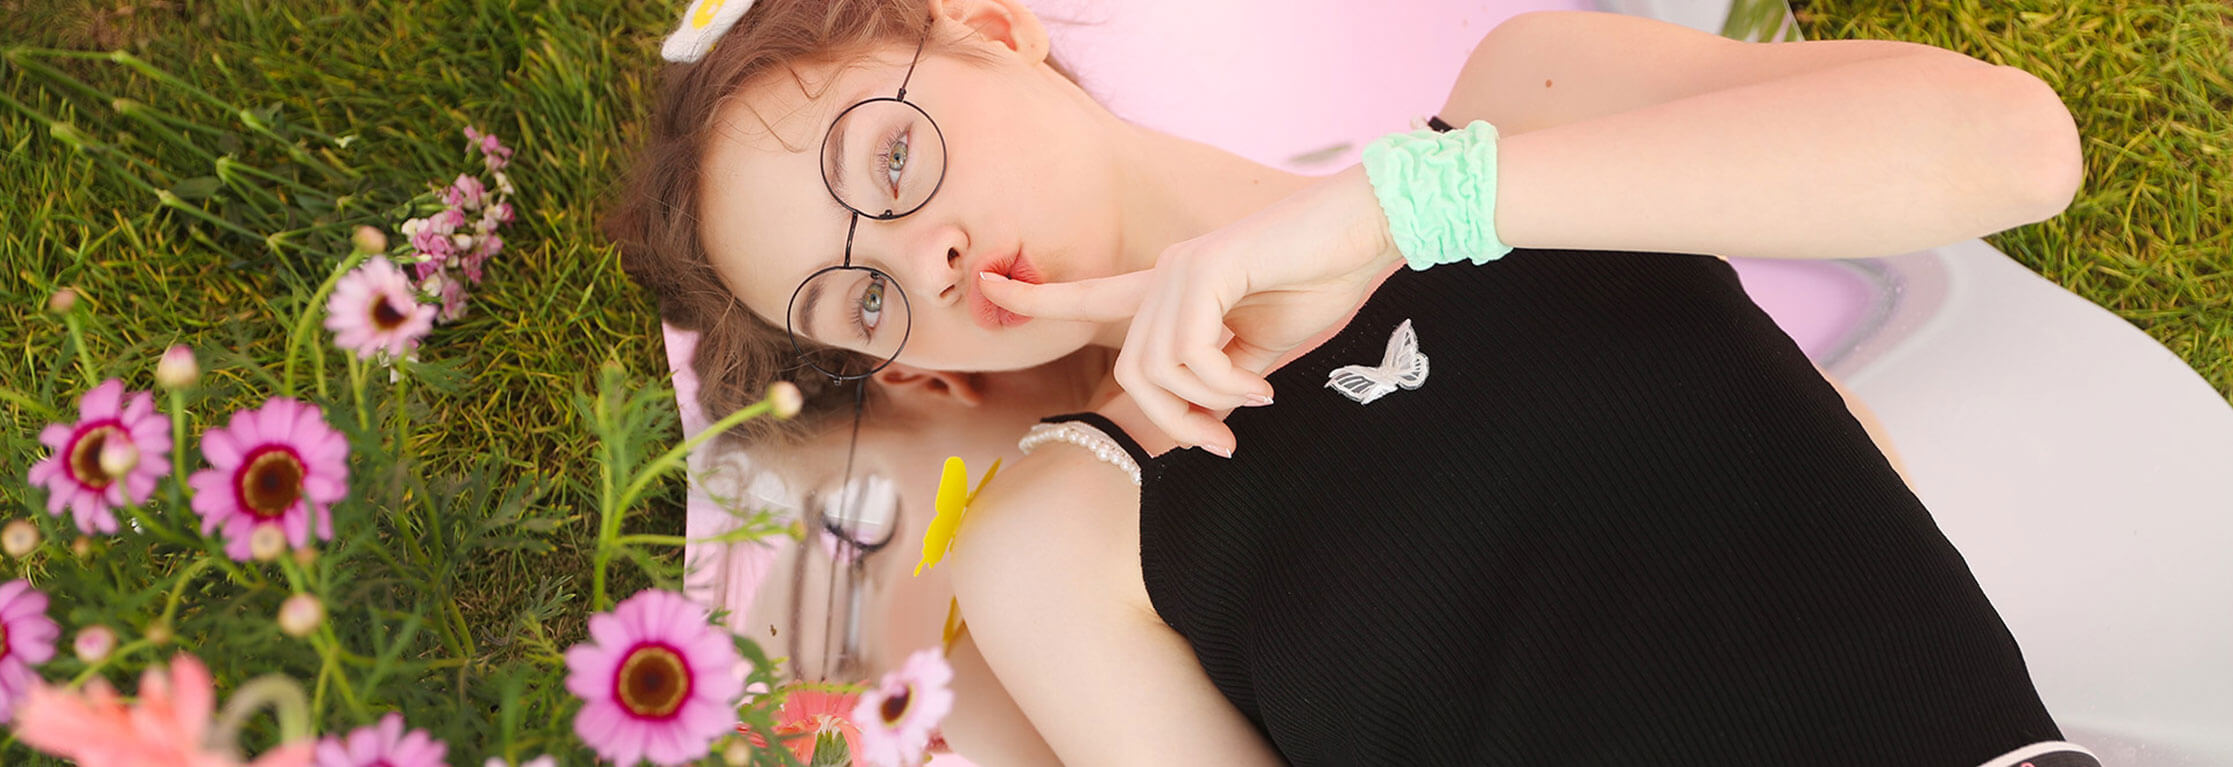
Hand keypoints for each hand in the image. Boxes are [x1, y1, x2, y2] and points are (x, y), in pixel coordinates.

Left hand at [979, 164, 1403, 455]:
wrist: (1369, 230)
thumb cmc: (1323, 280)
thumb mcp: (1263, 350)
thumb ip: (1222, 381)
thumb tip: (1203, 427)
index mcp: (1173, 288)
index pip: (1091, 296)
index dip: (1036, 297)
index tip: (986, 285)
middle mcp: (1166, 273)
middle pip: (1131, 373)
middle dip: (1171, 423)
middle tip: (1222, 444)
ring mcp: (1182, 269)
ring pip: (1154, 370)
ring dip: (1205, 406)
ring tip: (1256, 400)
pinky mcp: (1206, 269)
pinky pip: (1189, 354)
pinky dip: (1224, 386)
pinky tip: (1261, 385)